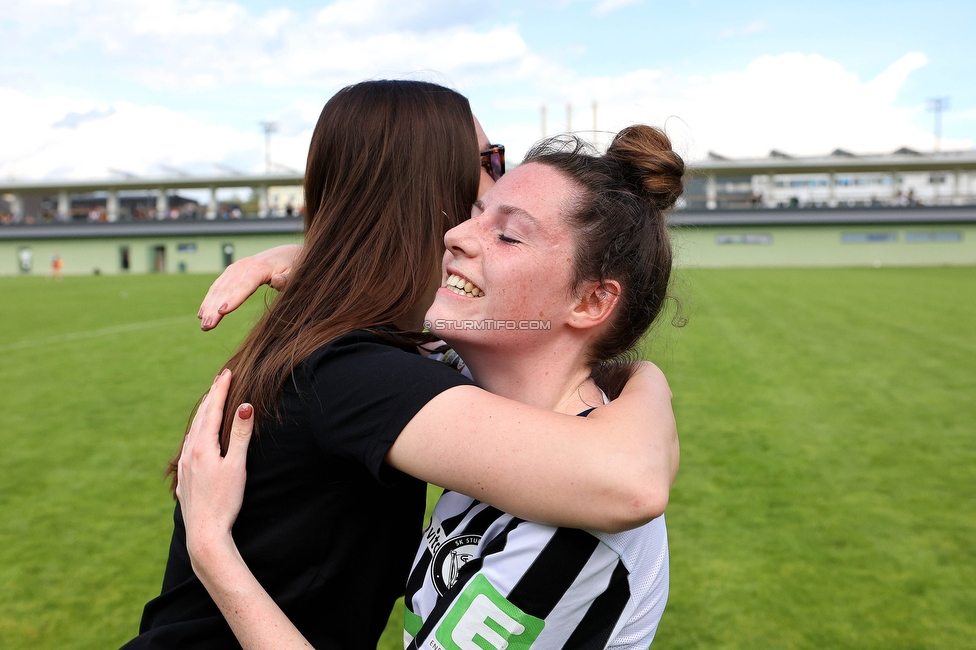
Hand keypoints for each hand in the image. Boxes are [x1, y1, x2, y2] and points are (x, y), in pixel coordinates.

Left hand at [177, 369, 253, 562]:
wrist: (205, 534)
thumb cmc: (225, 501)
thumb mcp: (237, 466)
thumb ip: (241, 435)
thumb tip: (244, 406)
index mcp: (203, 446)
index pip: (213, 410)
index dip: (221, 390)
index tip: (227, 372)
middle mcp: (189, 453)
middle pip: (200, 418)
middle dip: (211, 397)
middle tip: (220, 379)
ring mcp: (184, 467)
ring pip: (192, 432)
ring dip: (202, 414)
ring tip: (210, 402)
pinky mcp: (183, 479)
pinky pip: (188, 447)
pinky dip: (195, 433)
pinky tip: (197, 438)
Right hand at [198, 244, 302, 329]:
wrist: (285, 254)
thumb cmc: (293, 267)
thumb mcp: (296, 273)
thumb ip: (288, 279)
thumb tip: (276, 280)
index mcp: (260, 267)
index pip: (245, 285)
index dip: (234, 299)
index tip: (222, 312)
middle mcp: (244, 266)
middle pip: (227, 289)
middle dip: (215, 309)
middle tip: (207, 327)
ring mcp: (235, 269)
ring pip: (219, 289)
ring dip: (208, 307)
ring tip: (203, 325)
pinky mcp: (231, 273)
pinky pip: (217, 287)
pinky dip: (209, 300)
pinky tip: (202, 314)